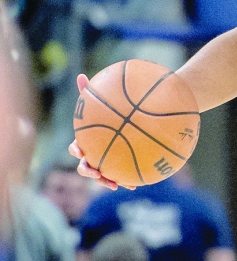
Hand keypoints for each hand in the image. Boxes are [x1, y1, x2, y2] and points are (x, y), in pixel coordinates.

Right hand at [69, 74, 133, 190]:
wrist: (136, 121)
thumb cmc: (116, 111)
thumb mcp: (105, 101)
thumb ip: (92, 92)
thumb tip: (81, 75)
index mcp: (88, 141)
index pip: (77, 147)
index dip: (75, 150)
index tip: (78, 148)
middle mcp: (95, 154)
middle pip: (85, 165)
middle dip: (87, 170)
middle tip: (93, 170)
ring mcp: (107, 163)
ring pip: (102, 176)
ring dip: (105, 181)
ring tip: (113, 184)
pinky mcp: (120, 169)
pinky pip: (121, 177)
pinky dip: (125, 181)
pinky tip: (134, 185)